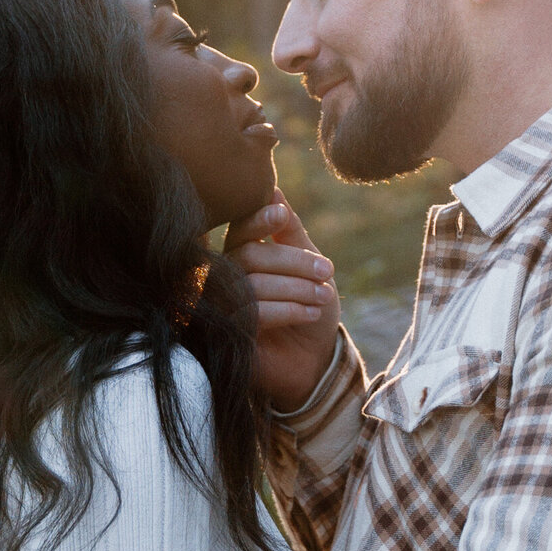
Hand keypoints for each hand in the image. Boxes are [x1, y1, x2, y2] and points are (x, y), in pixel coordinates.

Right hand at [225, 189, 340, 409]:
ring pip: (252, 285)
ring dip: (295, 287)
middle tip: (328, 271)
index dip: (257, 220)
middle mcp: (226, 278)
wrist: (314, 359)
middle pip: (249, 256)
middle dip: (293, 261)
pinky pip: (253, 314)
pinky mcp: (229, 336)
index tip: (280, 215)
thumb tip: (274, 191)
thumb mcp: (308, 264)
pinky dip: (287, 309)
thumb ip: (291, 231)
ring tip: (324, 295)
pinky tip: (310, 312)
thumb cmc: (310, 305)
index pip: (240, 229)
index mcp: (242, 254)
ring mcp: (224, 308)